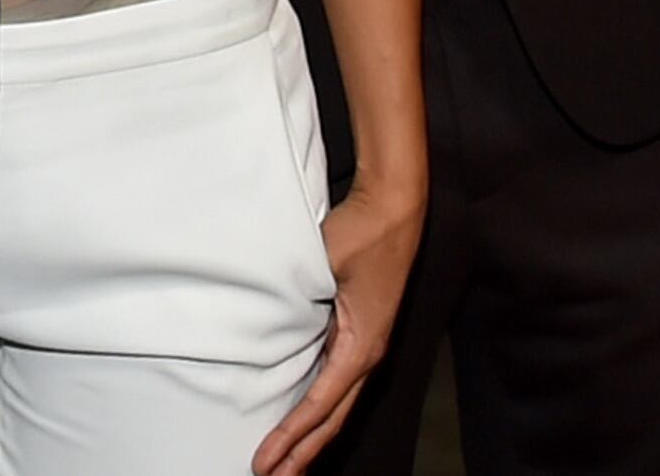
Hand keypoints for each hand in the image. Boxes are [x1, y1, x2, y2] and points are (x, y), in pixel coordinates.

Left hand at [258, 171, 424, 472]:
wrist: (392, 210)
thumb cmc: (358, 235)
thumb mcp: (322, 267)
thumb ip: (298, 299)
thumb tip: (267, 322)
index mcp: (360, 346)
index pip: (320, 405)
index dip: (293, 436)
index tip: (267, 460)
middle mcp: (365, 354)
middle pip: (331, 418)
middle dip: (303, 451)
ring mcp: (363, 345)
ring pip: (335, 405)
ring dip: (311, 435)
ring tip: (287, 462)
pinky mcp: (357, 333)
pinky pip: (335, 381)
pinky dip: (317, 407)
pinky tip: (301, 417)